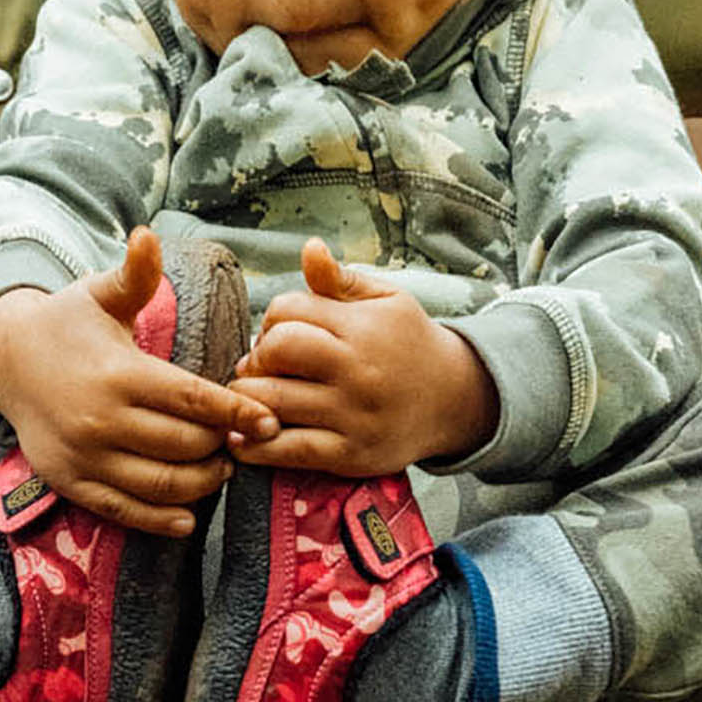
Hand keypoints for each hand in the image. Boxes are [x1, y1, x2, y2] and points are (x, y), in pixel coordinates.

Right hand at [0, 228, 277, 535]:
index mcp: (118, 374)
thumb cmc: (68, 323)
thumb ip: (134, 274)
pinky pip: (123, 510)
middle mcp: (100, 420)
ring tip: (221, 469)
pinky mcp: (71, 482)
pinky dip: (160, 519)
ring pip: (160, 484)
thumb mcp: (100, 295)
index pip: (191, 399)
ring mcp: (84, 457)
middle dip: (222, 447)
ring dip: (201, 484)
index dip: (235, 412)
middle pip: (183, 446)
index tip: (268, 421)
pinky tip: (189, 515)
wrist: (7, 361)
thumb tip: (149, 236)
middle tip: (244, 442)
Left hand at [226, 239, 498, 475]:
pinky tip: (246, 438)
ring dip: (248, 398)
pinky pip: (288, 450)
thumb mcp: (387, 301)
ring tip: (255, 395)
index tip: (278, 332)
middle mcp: (358, 370)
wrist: (454, 401)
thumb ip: (341, 279)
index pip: (287, 310)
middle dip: (258, 355)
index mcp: (363, 326)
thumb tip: (309, 248)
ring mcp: (353, 415)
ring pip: (272, 401)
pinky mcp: (349, 454)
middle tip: (264, 364)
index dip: (271, 318)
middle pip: (276, 351)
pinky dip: (255, 447)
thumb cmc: (409, 343)